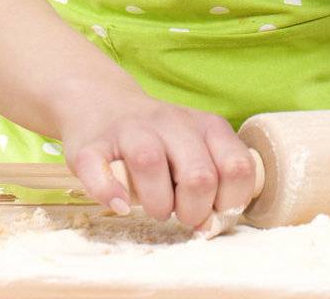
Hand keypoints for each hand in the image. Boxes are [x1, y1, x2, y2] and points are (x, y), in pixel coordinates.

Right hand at [58, 81, 257, 229]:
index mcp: (207, 126)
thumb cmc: (160, 142)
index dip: (231, 201)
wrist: (104, 104)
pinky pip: (97, 170)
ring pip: (150, 164)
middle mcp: (172, 122)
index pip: (237, 168)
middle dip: (194, 211)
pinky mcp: (91, 145)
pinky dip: (109, 193)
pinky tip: (120, 205)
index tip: (215, 209)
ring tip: (156, 210)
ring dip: (158, 204)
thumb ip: (214, 181)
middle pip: (198, 175)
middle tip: (182, 214)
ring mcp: (130, 129)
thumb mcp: (198, 149)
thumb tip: (211, 225)